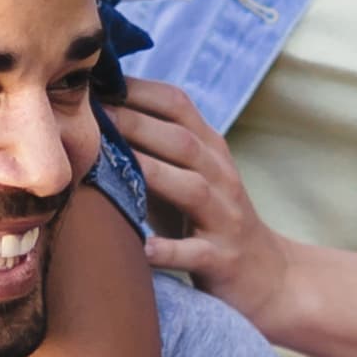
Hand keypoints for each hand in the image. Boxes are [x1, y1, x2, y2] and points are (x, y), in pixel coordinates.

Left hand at [107, 78, 304, 331]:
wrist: (267, 275)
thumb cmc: (210, 220)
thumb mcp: (188, 177)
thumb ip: (153, 150)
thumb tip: (90, 120)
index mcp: (211, 150)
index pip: (179, 106)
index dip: (138, 91)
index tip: (97, 81)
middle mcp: (222, 177)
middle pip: (182, 142)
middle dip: (135, 124)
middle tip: (89, 114)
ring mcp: (225, 218)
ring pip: (192, 188)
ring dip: (150, 173)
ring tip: (108, 166)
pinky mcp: (223, 259)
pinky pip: (196, 252)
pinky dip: (170, 250)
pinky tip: (145, 249)